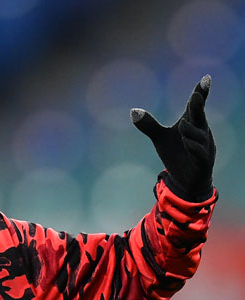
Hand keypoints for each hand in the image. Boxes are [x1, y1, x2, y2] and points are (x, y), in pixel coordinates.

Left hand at [131, 75, 215, 200]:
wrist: (185, 182)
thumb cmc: (176, 154)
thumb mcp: (160, 139)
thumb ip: (149, 125)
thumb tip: (133, 111)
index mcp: (192, 123)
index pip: (195, 106)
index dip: (201, 92)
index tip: (206, 78)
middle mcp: (201, 132)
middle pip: (199, 115)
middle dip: (198, 105)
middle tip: (196, 95)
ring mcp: (205, 147)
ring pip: (199, 135)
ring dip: (189, 130)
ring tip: (181, 126)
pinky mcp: (204, 163)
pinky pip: (201, 153)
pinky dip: (194, 146)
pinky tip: (186, 142)